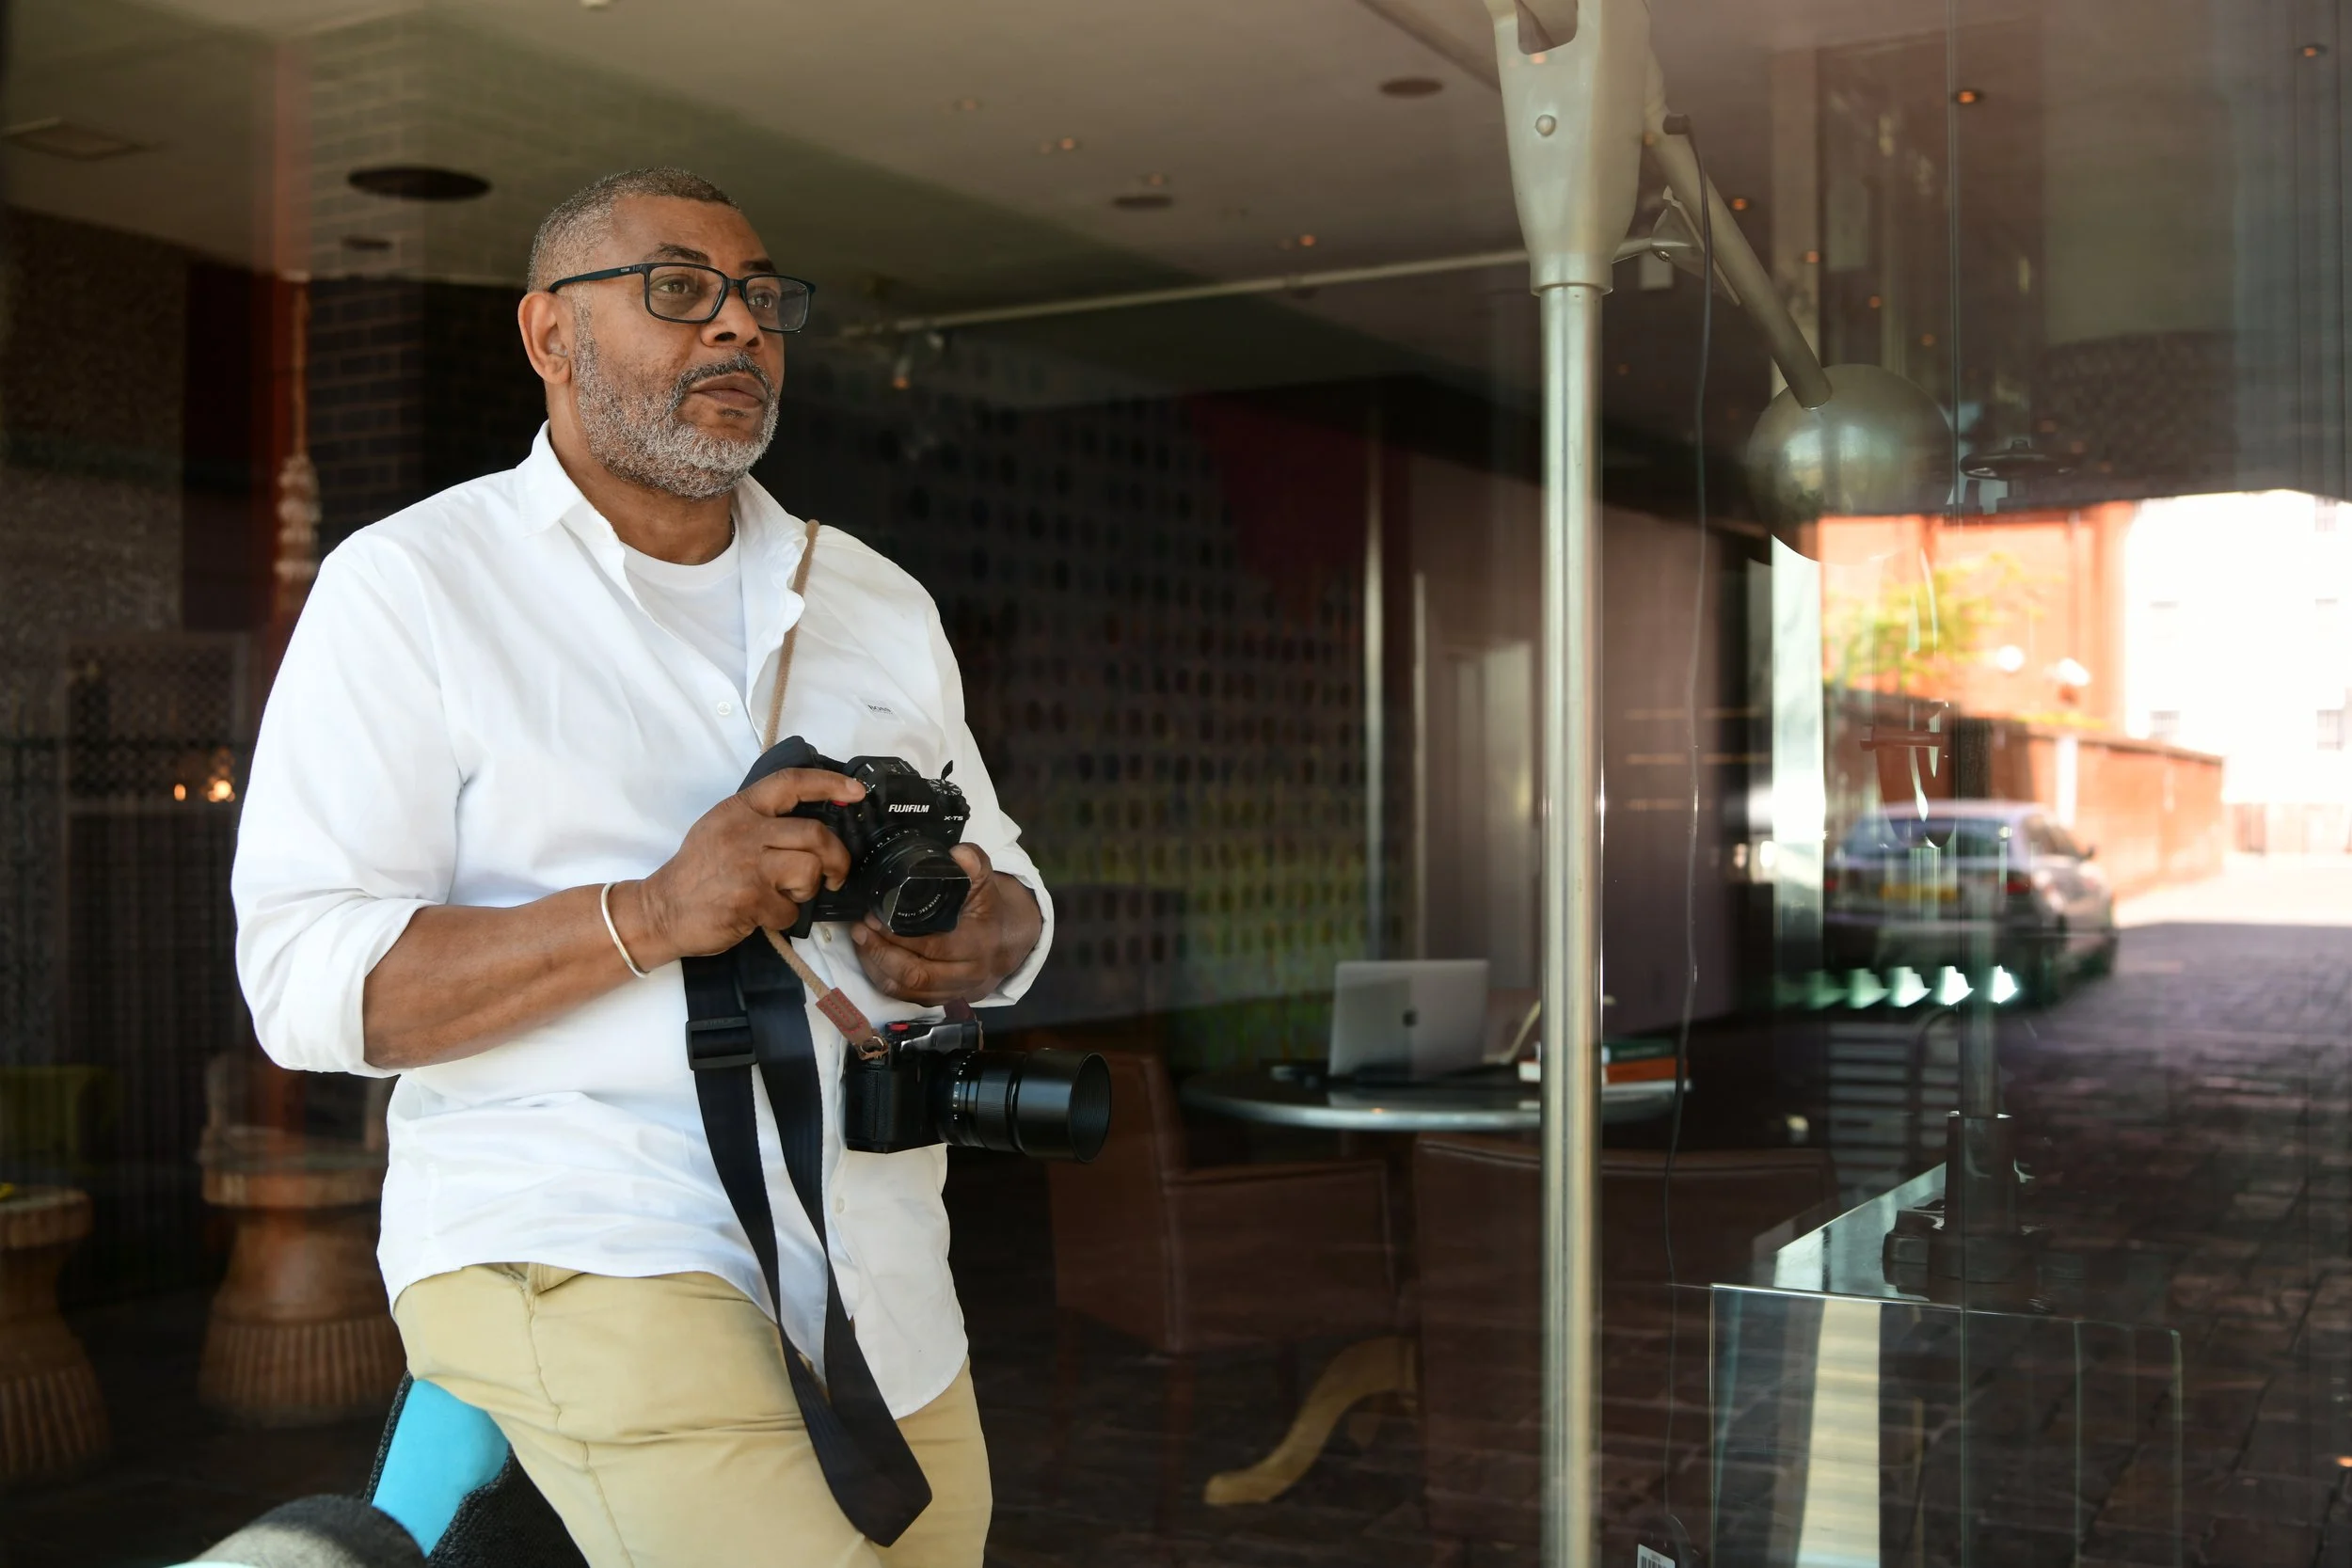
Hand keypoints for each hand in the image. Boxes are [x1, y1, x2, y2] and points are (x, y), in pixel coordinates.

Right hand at [614, 768, 864, 968]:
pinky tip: (763, 915)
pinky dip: (784, 918)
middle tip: (835, 875)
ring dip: (807, 891)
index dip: (828, 783)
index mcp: (739, 809)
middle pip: (816, 834)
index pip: (790, 783)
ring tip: (786, 896)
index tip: (856, 791)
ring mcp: (747, 864)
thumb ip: (761, 822)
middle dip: (837, 858)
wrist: (660, 911)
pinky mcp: (749, 898)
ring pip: (809, 870)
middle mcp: (744, 831)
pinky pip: (791, 909)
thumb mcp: (722, 830)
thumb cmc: (697, 874)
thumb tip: (813, 827)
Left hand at [849, 844, 1043, 1005]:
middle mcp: (968, 974)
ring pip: (906, 990)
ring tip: (860, 940)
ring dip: (876, 967)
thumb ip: (974, 866)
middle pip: (916, 975)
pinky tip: (870, 957)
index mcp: (978, 944)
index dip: (900, 937)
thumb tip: (958, 854)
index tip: (875, 917)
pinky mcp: (940, 1000)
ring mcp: (953, 991)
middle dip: (881, 953)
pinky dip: (882, 978)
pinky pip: (904, 997)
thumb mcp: (986, 884)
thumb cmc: (988, 910)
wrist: (1004, 943)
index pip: (935, 947)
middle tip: (861, 928)